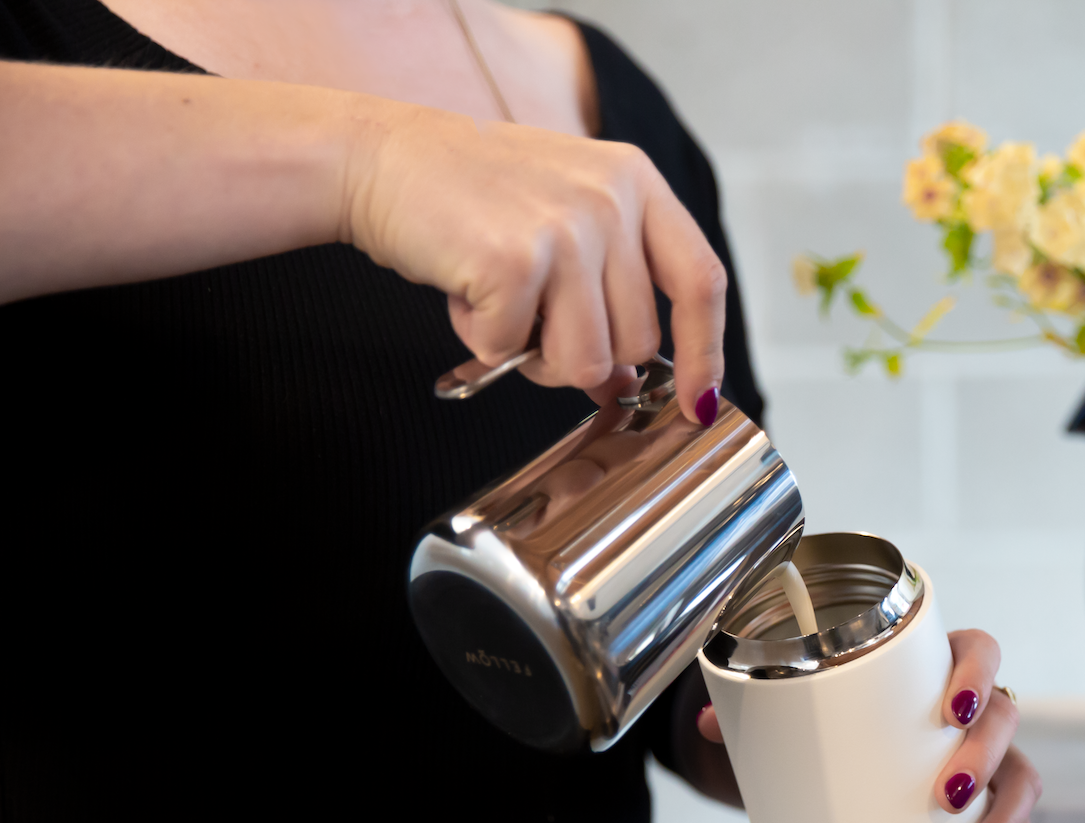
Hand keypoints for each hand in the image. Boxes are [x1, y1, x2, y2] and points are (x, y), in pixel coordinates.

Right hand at [343, 103, 726, 414]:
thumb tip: (629, 382)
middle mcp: (612, 199)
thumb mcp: (563, 222)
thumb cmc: (470, 195)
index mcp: (635, 181)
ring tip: (499, 300)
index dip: (708, 351)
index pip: (701, 281)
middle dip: (584, 353)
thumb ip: (610, 290)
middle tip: (534, 317)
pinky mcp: (517, 260)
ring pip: (587, 362)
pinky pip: (517, 353)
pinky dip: (483, 339)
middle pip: (638, 342)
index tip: (699, 401)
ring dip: (534, 355)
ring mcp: (567, 229)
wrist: (376, 157)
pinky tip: (465, 290)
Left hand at [693, 629, 1041, 822]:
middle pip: (1005, 719)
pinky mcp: (990, 808)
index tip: (951, 707)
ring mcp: (991, 762)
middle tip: (947, 796)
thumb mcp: (800, 713)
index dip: (977, 674)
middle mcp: (978, 711)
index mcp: (942, 668)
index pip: (980, 652)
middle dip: (985, 758)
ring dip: (1009, 820)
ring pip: (1023, 779)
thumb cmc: (835, 720)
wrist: (845, 755)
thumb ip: (753, 710)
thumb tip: (707, 723)